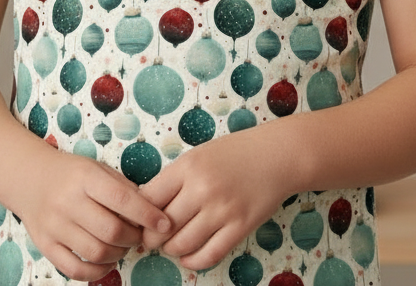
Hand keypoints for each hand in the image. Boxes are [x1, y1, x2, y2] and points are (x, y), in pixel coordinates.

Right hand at [15, 151, 171, 281]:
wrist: (29, 178)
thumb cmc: (71, 174)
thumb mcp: (98, 169)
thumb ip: (123, 188)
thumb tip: (151, 211)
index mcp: (85, 178)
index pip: (122, 199)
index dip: (147, 214)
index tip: (165, 223)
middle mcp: (68, 202)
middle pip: (111, 231)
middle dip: (133, 237)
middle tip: (138, 234)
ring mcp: (54, 226)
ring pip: (96, 252)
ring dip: (118, 254)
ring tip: (122, 245)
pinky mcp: (45, 245)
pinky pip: (75, 269)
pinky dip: (97, 271)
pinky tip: (106, 261)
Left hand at [138, 132, 289, 270]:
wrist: (276, 156)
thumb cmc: (233, 154)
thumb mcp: (197, 156)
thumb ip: (174, 179)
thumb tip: (147, 209)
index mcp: (187, 167)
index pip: (148, 200)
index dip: (139, 216)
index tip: (139, 222)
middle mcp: (202, 189)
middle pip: (161, 227)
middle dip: (151, 239)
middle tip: (152, 239)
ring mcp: (222, 210)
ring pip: (182, 244)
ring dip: (171, 251)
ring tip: (171, 246)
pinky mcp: (240, 226)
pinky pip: (209, 254)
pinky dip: (193, 261)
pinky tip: (188, 257)